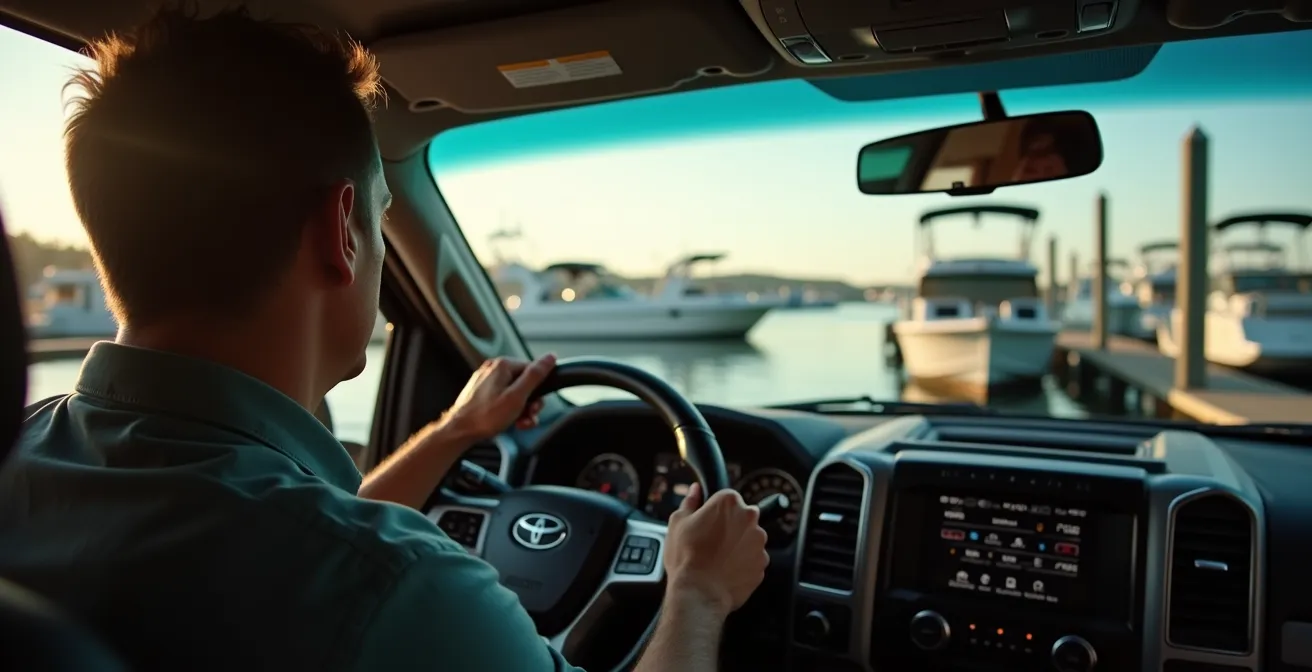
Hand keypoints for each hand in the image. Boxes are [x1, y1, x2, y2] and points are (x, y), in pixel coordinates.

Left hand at [441, 354, 555, 441]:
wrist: (459, 431)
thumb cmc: (486, 416)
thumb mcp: (517, 396)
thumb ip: (535, 376)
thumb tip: (550, 357)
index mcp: (503, 365)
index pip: (533, 371)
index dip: (538, 391)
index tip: (534, 407)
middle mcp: (493, 369)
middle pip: (524, 383)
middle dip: (529, 403)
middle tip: (525, 417)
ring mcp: (486, 381)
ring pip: (514, 392)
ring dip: (520, 409)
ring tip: (516, 423)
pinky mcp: (481, 393)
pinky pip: (502, 398)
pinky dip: (508, 410)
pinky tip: (507, 421)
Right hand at [662, 482, 768, 616]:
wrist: (699, 592)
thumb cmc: (687, 557)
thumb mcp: (678, 522)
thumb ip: (690, 502)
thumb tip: (695, 491)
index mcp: (729, 502)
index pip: (727, 498)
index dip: (715, 511)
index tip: (708, 522)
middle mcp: (749, 518)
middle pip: (742, 516)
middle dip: (730, 526)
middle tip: (711, 541)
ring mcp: (758, 542)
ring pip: (749, 538)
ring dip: (738, 545)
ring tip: (717, 558)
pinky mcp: (762, 563)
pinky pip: (753, 559)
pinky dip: (743, 563)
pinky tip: (725, 569)